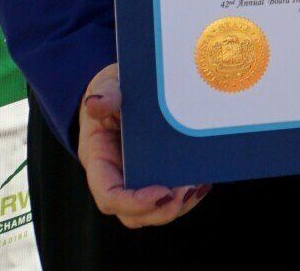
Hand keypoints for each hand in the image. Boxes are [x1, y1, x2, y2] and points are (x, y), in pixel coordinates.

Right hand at [78, 64, 209, 226]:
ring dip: (178, 206)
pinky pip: (167, 197)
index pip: (109, 196)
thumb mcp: (107, 86)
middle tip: (188, 190)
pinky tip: (203, 182)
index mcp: (98, 160)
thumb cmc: (112, 89)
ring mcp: (135, 179)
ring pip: (152, 211)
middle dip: (161, 211)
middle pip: (133, 214)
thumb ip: (104, 95)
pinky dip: (185, 196)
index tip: (163, 193)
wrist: (123, 88)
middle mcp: (115, 177)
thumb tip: (95, 103)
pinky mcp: (154, 175)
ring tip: (199, 186)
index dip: (134, 202)